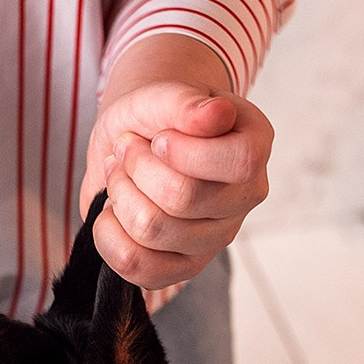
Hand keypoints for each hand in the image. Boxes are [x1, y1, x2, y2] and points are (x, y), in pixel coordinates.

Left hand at [79, 37, 272, 289]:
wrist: (132, 139)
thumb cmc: (155, 116)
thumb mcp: (164, 95)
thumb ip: (186, 103)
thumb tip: (216, 114)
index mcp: (255, 147)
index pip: (237, 162)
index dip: (182, 151)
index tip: (158, 137)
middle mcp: (245, 198)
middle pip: (183, 198)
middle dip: (137, 168)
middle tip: (126, 150)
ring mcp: (216, 238)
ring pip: (152, 230)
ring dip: (119, 195)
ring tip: (119, 176)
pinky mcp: (183, 268)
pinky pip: (137, 268)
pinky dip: (108, 236)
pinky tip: (111, 212)